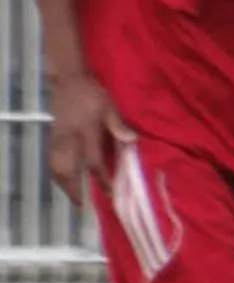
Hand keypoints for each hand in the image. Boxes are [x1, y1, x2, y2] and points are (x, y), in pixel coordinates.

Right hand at [49, 74, 126, 205]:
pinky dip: (56, 171)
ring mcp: (58, 137)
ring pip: (56, 166)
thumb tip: (132, 141)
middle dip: (73, 188)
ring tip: (71, 195)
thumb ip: (118, 124)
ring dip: (62, 183)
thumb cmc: (93, 92)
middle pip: (67, 170)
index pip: (94, 162)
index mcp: (86, 132)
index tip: (110, 194)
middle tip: (81, 204)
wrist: (69, 78)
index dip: (102, 180)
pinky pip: (52, 158)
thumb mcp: (110, 105)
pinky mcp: (53, 134)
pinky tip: (62, 177)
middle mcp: (69, 138)